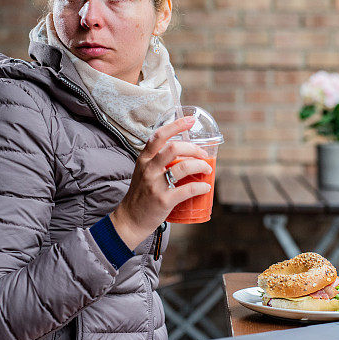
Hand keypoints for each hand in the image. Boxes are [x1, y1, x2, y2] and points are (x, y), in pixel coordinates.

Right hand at [110, 116, 212, 248]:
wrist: (130, 219)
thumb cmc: (141, 194)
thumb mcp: (144, 172)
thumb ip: (158, 160)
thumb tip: (185, 152)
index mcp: (144, 159)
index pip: (159, 136)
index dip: (176, 125)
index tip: (190, 120)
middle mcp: (148, 169)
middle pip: (174, 148)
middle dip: (194, 149)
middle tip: (204, 155)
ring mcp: (155, 185)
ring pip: (183, 167)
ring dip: (201, 166)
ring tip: (207, 169)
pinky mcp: (163, 200)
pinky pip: (187, 189)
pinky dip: (201, 187)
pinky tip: (205, 187)